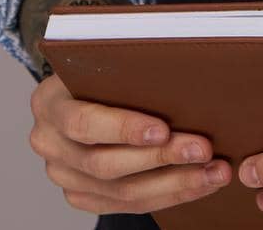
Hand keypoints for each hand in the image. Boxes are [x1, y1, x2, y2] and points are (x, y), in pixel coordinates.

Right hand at [27, 69, 232, 214]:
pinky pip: (129, 205)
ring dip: (175, 183)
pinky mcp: (83, 195)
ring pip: (122, 192)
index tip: (163, 129)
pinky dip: (169, 195)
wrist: (84, 91)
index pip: (83, 122)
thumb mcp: (104, 57)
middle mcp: (49, 144)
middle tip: (203, 150)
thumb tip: (184, 71)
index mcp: (48, 104)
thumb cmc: (102, 68)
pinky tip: (199, 183)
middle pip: (105, 163)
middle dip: (161, 158)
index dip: (123, 128)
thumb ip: (127, 68)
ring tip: (214, 172)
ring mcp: (64, 175)